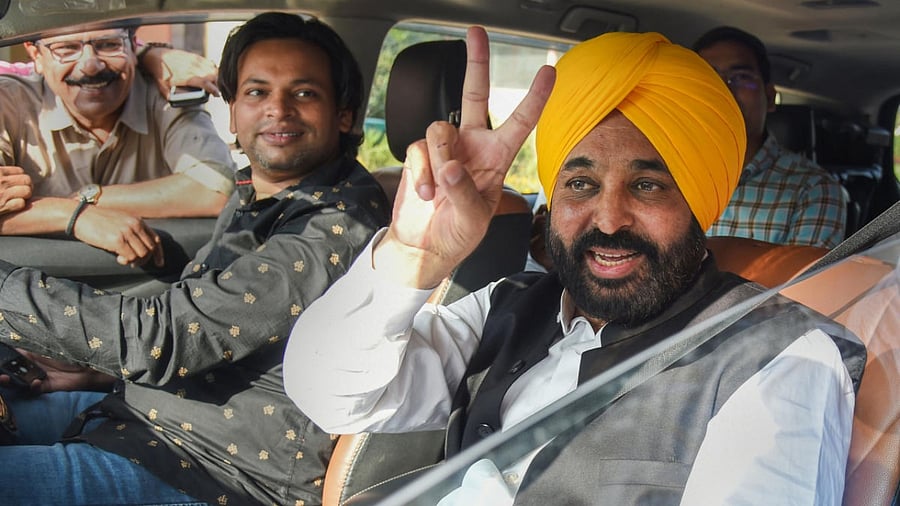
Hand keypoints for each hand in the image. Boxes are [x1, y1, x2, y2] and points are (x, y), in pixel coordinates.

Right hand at [0, 166, 31, 215]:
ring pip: (27, 191)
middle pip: (27, 180)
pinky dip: (19, 205)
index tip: (17, 183)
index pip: (20, 171)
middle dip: (27, 186)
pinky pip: (21, 203)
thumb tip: (11, 172)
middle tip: (21, 192)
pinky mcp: (2, 206)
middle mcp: (1, 181)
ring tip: (18, 198)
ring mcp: (2, 193)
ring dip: (25, 196)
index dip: (20, 178)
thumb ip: (2, 175)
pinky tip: (12, 206)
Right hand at [0, 349, 115, 393]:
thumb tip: (14, 345)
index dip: (4, 360)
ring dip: (10, 381)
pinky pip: (34, 389)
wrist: (90, 365)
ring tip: (4, 378)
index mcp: (32, 354)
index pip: (13, 357)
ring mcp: (38, 377)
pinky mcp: (46, 387)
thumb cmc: (72, 352)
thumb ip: (32, 348)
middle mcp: (33, 366)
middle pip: (12, 371)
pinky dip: (32, 386)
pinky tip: (34, 382)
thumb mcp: (50, 347)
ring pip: (19, 382)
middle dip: (3, 372)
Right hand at [72, 206, 164, 266]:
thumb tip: (139, 247)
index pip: (155, 239)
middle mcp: (135, 225)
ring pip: (142, 254)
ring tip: (123, 260)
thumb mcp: (120, 220)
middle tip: (133, 264)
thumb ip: (132, 230)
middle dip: (144, 259)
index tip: (159, 263)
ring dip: (134, 261)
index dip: (159, 253)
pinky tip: (118, 258)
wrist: (79, 215)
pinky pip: (130, 257)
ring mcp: (127, 232)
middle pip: (150, 249)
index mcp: (137, 220)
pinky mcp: (117, 240)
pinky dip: (126, 261)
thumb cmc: (97, 220)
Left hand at [143, 46, 219, 97]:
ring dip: (216, 75)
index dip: (214, 89)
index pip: (205, 83)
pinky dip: (212, 68)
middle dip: (217, 83)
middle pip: (213, 75)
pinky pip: (208, 62)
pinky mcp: (195, 56)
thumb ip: (169, 96)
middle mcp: (193, 68)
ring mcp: (195, 61)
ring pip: (213, 68)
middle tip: (215, 89)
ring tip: (215, 82)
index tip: (217, 94)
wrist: (157, 55)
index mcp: (187, 77)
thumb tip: (172, 103)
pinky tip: (211, 72)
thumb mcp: (163, 86)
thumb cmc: (160, 71)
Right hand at [376, 26, 554, 287]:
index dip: (535, 97)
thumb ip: (465, 192)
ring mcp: (444, 148)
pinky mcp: (420, 155)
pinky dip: (421, 173)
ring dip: (438, 160)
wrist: (424, 245)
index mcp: (497, 157)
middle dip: (477, 61)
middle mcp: (472, 145)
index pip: (520, 122)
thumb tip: (450, 167)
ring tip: (439, 190)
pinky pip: (418, 150)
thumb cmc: (458, 234)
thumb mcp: (474, 219)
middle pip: (475, 94)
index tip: (550, 71)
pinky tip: (426, 194)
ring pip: (439, 129)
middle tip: (477, 31)